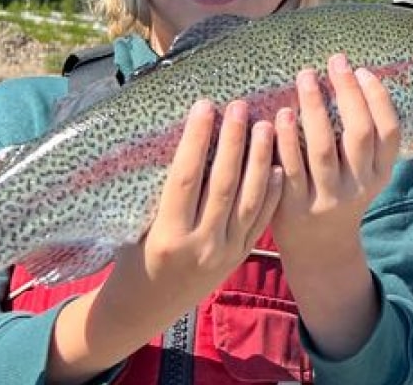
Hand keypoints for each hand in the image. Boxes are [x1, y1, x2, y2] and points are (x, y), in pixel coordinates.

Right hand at [107, 99, 281, 322]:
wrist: (147, 306)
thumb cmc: (134, 255)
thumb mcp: (137, 223)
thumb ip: (162, 189)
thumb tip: (183, 136)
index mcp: (166, 234)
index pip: (186, 177)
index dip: (197, 140)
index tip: (204, 106)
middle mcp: (199, 245)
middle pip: (223, 185)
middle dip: (234, 142)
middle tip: (241, 106)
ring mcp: (224, 253)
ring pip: (249, 201)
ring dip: (259, 161)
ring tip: (266, 126)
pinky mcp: (240, 256)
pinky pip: (261, 220)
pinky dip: (271, 192)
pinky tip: (279, 164)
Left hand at [272, 54, 401, 260]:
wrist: (319, 249)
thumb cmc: (339, 196)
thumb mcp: (363, 174)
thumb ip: (362, 140)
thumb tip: (352, 78)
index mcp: (379, 174)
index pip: (389, 132)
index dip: (378, 98)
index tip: (362, 70)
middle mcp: (357, 186)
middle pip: (358, 134)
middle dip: (347, 93)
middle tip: (334, 62)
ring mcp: (326, 198)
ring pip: (322, 149)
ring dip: (314, 109)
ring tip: (306, 77)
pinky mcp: (295, 208)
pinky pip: (289, 168)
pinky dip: (285, 140)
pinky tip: (280, 115)